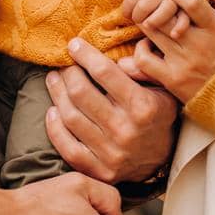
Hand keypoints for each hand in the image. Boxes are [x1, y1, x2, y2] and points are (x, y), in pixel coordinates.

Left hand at [44, 37, 178, 183]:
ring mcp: (111, 153)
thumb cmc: (156, 116)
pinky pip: (67, 147)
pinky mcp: (98, 170)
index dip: (85, 54)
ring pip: (70, 117)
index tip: (74, 45)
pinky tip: (52, 110)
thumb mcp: (162, 90)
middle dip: (67, 72)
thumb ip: (143, 70)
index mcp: (142, 106)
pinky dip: (54, 127)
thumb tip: (120, 57)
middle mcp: (125, 130)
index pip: (104, 72)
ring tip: (53, 79)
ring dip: (56, 93)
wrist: (161, 160)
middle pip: (81, 93)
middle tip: (63, 64)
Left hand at [121, 0, 214, 102]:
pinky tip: (145, 45)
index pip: (191, 1)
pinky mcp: (173, 79)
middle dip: (149, 3)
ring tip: (142, 17)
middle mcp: (200, 44)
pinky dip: (140, 49)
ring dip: (143, 21)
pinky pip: (146, 60)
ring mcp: (185, 62)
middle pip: (165, 15)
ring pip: (153, 34)